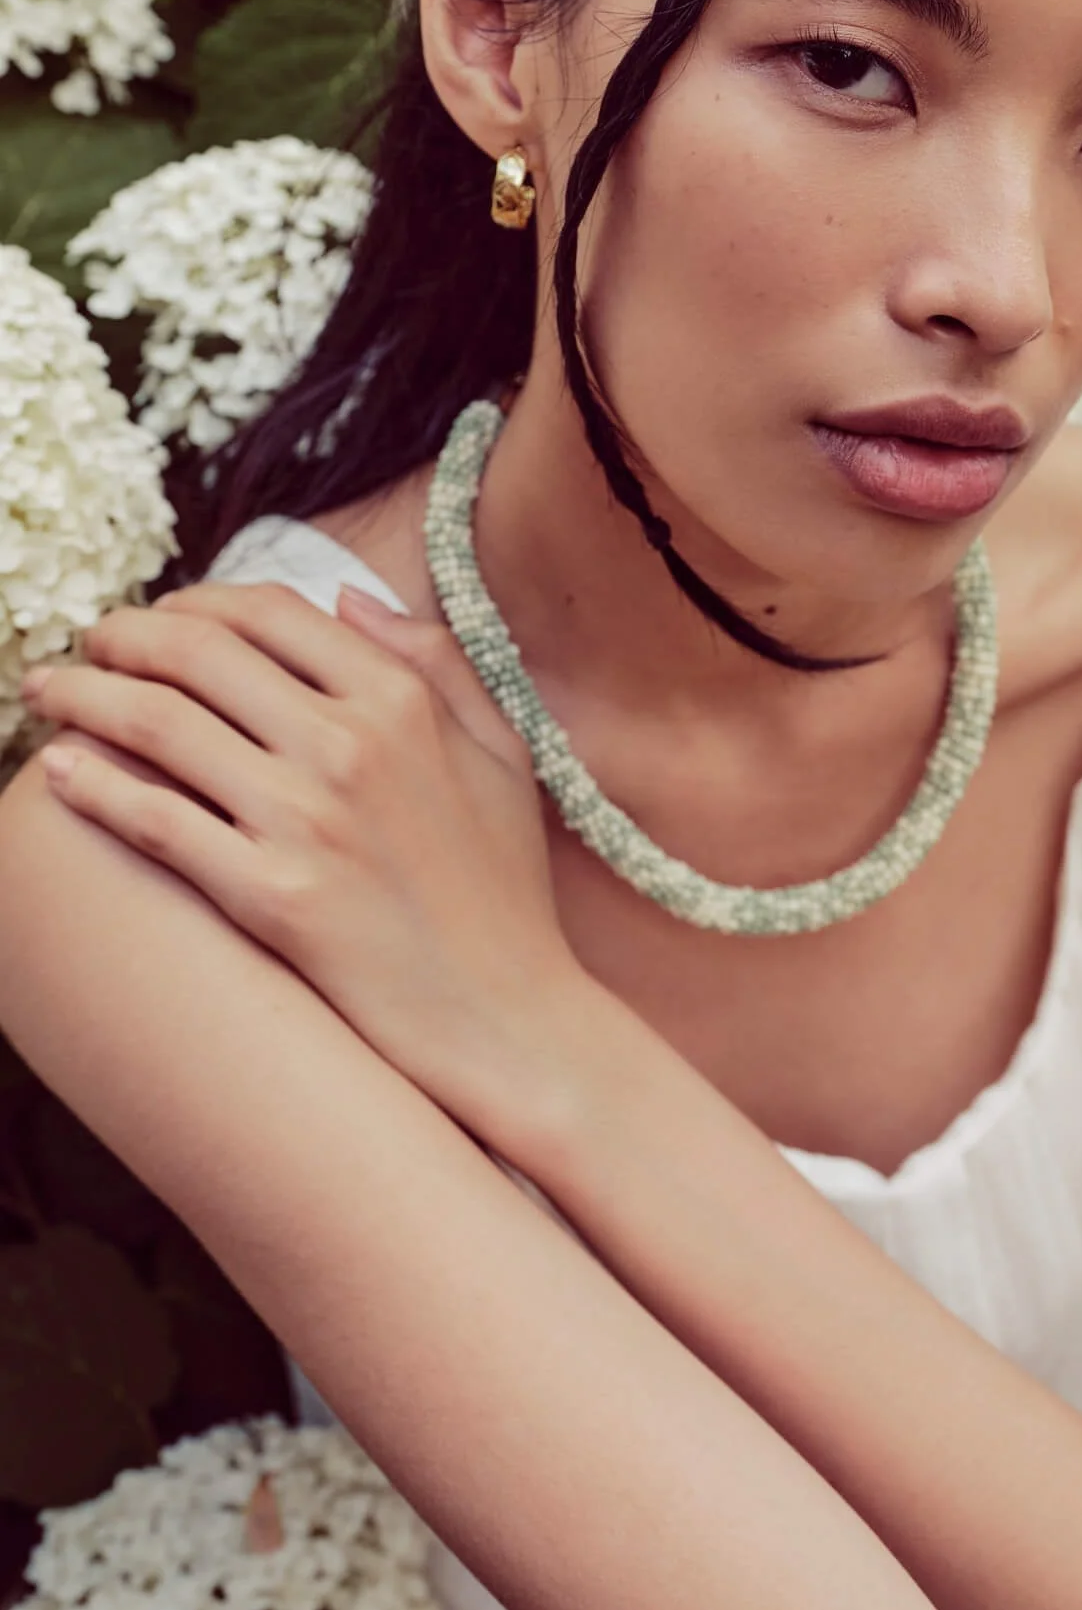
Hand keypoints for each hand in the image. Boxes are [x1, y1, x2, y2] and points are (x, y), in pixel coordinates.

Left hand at [20, 581, 585, 1126]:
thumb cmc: (504, 887)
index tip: (162, 616)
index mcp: (402, 700)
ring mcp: (305, 819)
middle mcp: (349, 745)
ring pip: (160, 725)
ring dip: (85, 697)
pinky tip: (61, 771)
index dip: (199, 601)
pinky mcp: (270, 894)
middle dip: (124, 636)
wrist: (504, 1013)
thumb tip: (347, 596)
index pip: (270, 613)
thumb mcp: (501, 749)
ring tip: (49, 693)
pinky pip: (157, 822)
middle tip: (89, 643)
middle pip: (198, 654)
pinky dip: (95, 785)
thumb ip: (436, 659)